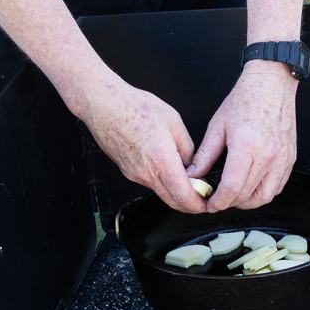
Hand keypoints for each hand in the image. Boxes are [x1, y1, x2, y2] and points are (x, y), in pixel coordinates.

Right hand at [79, 71, 207, 212]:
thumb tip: (192, 164)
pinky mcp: (127, 171)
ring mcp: (135, 174)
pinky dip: (161, 182)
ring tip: (187, 180)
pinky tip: (166, 169)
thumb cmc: (134, 107)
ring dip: (175, 192)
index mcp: (161, 160)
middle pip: (172, 201)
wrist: (103, 104)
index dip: (198, 204)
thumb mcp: (173, 121)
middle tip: (201, 198)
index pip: (184, 195)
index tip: (206, 203)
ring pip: (160, 192)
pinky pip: (149, 183)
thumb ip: (187, 147)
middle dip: (189, 204)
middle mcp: (146, 172)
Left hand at [189, 60, 297, 211]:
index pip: (232, 187)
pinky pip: (278, 186)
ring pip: (265, 196)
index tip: (210, 204)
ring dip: (248, 202)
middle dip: (229, 203)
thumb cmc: (245, 100)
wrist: (271, 85)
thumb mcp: (217, 126)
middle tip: (218, 200)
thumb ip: (205, 154)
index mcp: (246, 146)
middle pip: (247, 195)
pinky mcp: (289, 158)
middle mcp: (267, 155)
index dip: (219, 201)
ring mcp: (281, 158)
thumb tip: (193, 174)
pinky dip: (264, 192)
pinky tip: (252, 187)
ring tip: (235, 197)